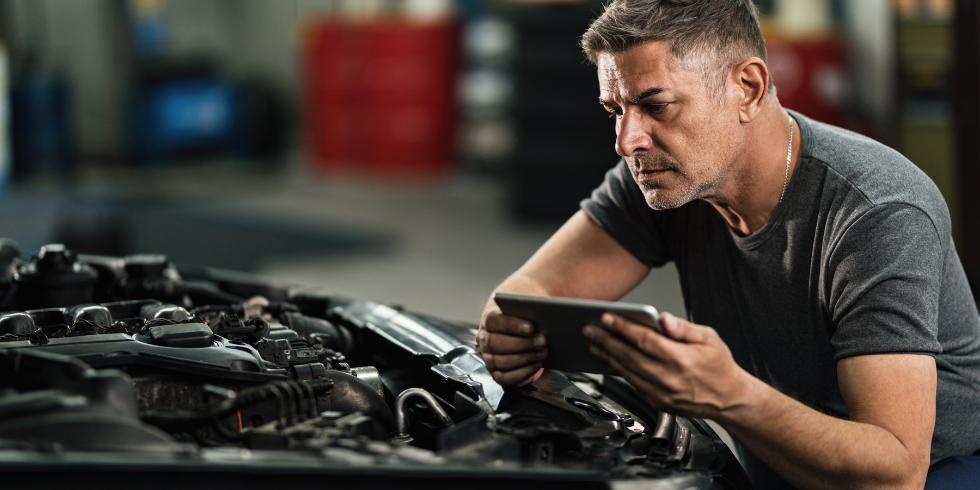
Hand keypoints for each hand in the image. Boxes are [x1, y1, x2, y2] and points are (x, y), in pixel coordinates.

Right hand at [477, 307, 546, 385]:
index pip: (492, 320)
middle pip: (495, 342)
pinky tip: (537, 364)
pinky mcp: (497, 374)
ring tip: (543, 352)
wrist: (527, 332)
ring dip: (524, 358)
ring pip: (500, 361)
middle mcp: (484, 339)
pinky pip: (506, 377)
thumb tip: (544, 312)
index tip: (530, 327)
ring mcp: (489, 358)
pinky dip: (523, 372)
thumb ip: (530, 308)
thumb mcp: (527, 308)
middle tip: (542, 341)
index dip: (511, 324)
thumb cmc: (526, 318)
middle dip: (521, 343)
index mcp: (489, 319)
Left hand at [584, 312, 751, 419]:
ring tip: (594, 343)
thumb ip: (683, 327)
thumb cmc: (719, 366)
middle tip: (590, 329)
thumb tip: (663, 318)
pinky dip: (618, 371)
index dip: (622, 327)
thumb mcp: (709, 338)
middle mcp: (668, 378)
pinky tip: (610, 360)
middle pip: (628, 356)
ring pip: (626, 372)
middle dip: (606, 340)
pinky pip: (632, 384)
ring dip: (607, 356)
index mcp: (680, 359)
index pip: (643, 339)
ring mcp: (661, 393)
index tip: (606, 318)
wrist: (729, 399)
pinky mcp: (657, 403)